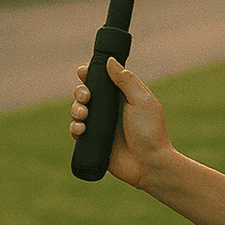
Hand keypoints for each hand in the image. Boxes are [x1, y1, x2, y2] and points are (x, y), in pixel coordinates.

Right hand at [70, 57, 172, 188]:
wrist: (149, 163)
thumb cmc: (150, 131)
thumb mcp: (141, 101)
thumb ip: (126, 81)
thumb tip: (110, 61)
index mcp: (124, 96)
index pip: (104, 80)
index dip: (91, 74)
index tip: (82, 71)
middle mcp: (111, 109)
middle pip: (87, 93)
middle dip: (81, 91)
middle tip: (86, 96)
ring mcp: (101, 125)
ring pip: (79, 110)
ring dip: (76, 108)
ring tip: (84, 113)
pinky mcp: (94, 141)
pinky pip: (77, 130)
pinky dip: (74, 127)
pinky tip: (80, 128)